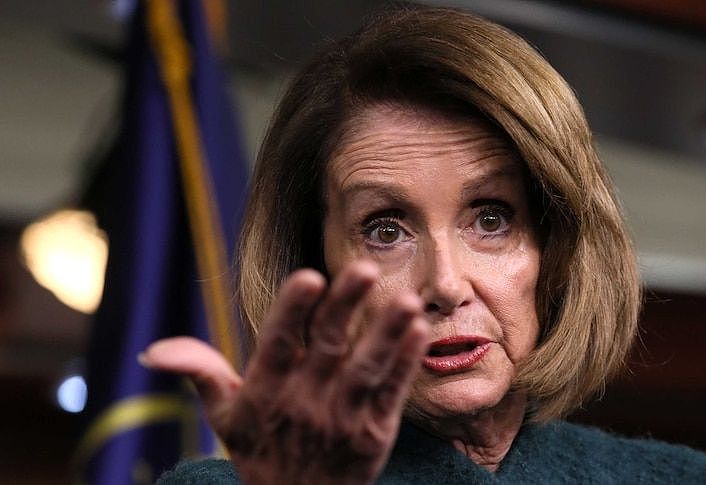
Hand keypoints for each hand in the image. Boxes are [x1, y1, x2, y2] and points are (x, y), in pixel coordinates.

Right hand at [140, 261, 428, 483]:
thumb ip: (200, 374)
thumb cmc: (262, 453)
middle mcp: (305, 402)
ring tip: (407, 300)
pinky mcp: (375, 433)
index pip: (279, 343)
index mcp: (266, 391)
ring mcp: (343, 418)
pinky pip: (393, 393)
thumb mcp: (224, 418)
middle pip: (328, 346)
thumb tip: (153, 350)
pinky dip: (406, 363)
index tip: (309, 277)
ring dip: (387, 333)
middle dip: (346, 306)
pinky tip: (420, 331)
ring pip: (367, 369)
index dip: (293, 311)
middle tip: (366, 268)